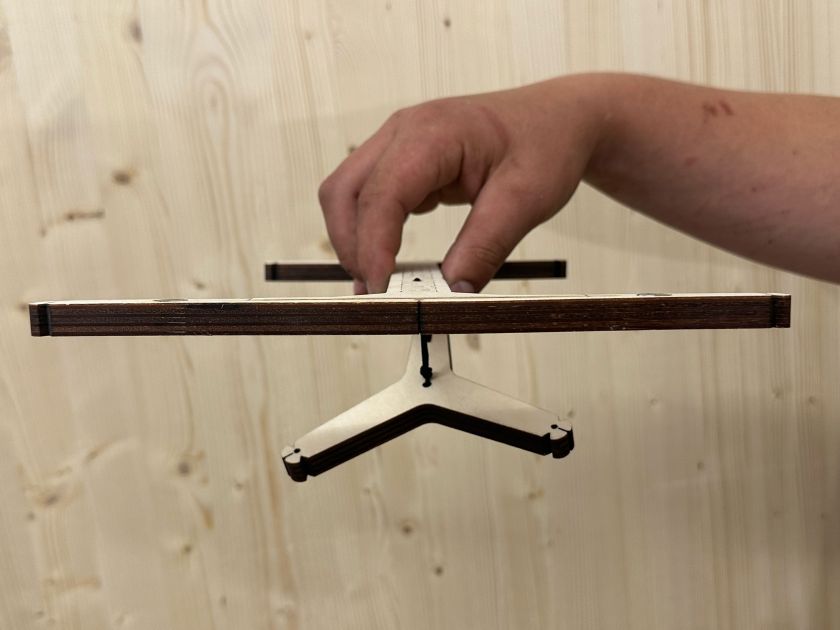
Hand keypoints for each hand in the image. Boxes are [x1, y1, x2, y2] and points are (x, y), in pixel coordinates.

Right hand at [318, 75, 607, 292]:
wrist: (560, 119)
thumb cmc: (546, 145)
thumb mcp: (526, 200)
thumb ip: (485, 247)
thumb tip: (449, 292)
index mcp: (433, 133)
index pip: (383, 193)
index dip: (374, 246)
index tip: (381, 290)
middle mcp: (404, 132)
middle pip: (345, 191)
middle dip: (352, 246)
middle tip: (376, 293)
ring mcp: (399, 144)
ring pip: (348, 194)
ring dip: (355, 239)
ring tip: (378, 283)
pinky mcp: (403, 161)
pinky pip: (369, 196)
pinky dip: (369, 232)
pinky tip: (389, 262)